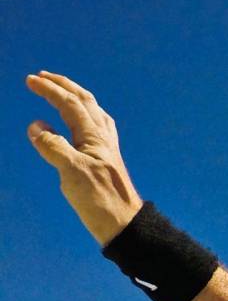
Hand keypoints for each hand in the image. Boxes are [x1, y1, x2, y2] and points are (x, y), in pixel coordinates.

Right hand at [25, 71, 144, 245]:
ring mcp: (107, 149)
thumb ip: (53, 146)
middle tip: (43, 76)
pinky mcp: (107, 160)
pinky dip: (86, 116)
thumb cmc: (99, 199)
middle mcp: (104, 138)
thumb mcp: (71, 171)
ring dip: (77, 98)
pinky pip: (98, 128)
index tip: (31, 80)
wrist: (124, 224)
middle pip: (86, 102)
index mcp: (94, 136)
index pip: (70, 104)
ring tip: (62, 91)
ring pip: (94, 113)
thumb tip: (36, 126)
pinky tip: (84, 123)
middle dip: (64, 86)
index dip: (51, 90)